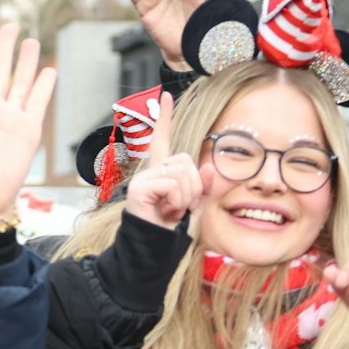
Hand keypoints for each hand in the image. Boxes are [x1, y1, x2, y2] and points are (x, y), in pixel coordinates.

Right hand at [123, 91, 207, 228]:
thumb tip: (208, 167)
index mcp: (162, 174)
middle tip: (180, 207)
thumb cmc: (172, 232)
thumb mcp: (195, 206)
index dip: (165, 119)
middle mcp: (151, 172)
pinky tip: (166, 211)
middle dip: (193, 186)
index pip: (163, 140)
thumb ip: (202, 186)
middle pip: (186, 161)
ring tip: (173, 211)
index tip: (166, 97)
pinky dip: (177, 201)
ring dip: (186, 196)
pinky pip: (173, 184)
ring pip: (182, 172)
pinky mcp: (140, 188)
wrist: (154, 252)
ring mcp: (144, 179)